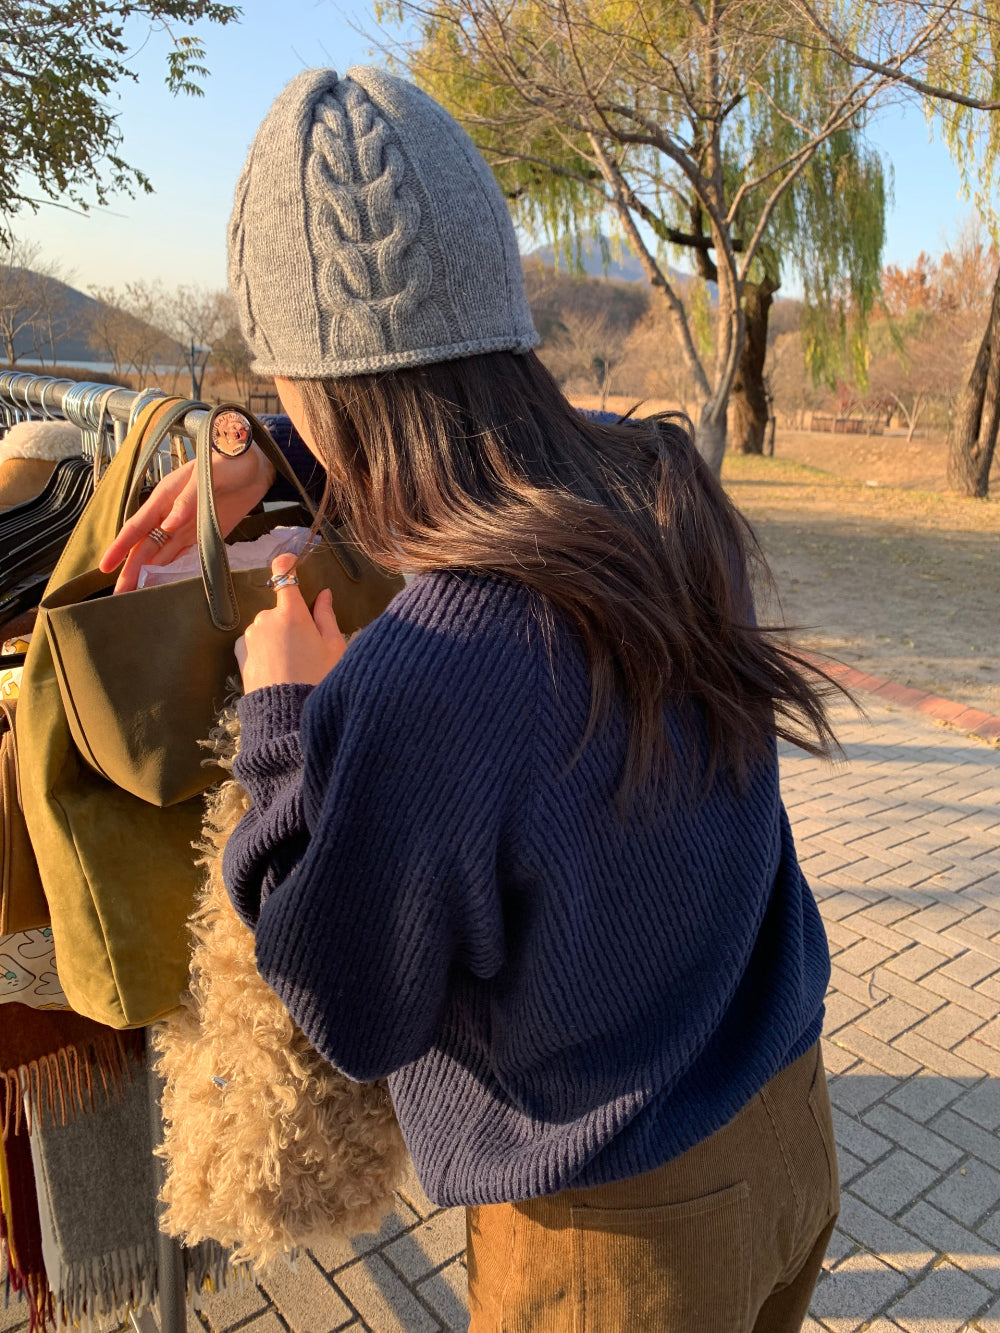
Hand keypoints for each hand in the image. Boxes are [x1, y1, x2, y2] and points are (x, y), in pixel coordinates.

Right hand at [99, 443, 276, 592]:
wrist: (256, 463)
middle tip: (119, 596)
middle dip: (132, 571)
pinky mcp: (205, 534)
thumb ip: (188, 500)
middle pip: (146, 547)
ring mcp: (187, 526)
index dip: (120, 547)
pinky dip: (174, 571)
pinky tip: (166, 586)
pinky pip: (185, 556)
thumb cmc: (228, 460)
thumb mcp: (207, 475)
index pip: (137, 526)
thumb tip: (167, 526)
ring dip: (149, 575)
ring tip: (136, 597)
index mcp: (165, 498)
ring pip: (162, 555)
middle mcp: (171, 515)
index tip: (105, 567)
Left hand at [237, 553, 346, 693]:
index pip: (284, 575)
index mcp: (291, 614)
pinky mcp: (241, 654)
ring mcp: (250, 637)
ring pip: (267, 626)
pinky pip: (255, 641)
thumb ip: (326, 616)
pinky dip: (265, 648)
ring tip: (294, 664)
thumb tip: (323, 595)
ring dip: (278, 636)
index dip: (287, 564)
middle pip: (280, 609)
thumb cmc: (318, 681)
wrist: (288, 718)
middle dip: (292, 619)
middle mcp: (265, 619)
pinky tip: (278, 668)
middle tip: (309, 646)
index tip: (292, 561)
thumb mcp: (334, 648)